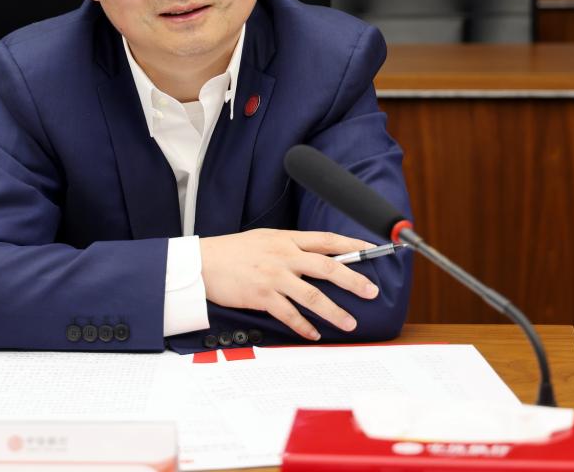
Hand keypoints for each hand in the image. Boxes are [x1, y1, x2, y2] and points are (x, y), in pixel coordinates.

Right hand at [199, 229, 379, 340]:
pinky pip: (289, 314)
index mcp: (286, 239)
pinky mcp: (261, 296)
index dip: (351, 245)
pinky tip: (314, 333)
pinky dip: (303, 325)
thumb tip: (316, 258)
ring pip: (312, 295)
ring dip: (334, 311)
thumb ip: (290, 247)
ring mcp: (273, 276)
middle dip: (353, 280)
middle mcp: (283, 256)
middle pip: (327, 267)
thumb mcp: (264, 240)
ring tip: (350, 322)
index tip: (371, 250)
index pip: (326, 240)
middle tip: (371, 291)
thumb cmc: (232, 252)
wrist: (201, 263)